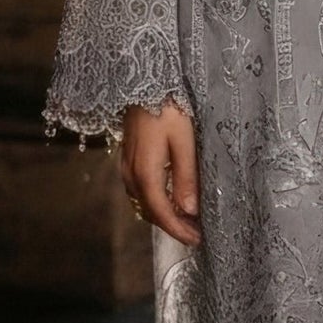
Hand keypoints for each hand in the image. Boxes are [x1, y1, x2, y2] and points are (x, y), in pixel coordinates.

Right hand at [120, 99, 201, 247]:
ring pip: (144, 201)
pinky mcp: (128, 158)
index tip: (196, 241)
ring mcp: (126, 166)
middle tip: (196, 234)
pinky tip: (172, 198)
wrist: (142, 81)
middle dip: (172, 225)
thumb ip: (186, 176)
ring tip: (187, 220)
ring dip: (164, 214)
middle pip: (150, 211)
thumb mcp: (184, 140)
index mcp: (145, 172)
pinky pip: (140, 189)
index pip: (161, 212)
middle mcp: (131, 174)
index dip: (178, 230)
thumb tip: (189, 210)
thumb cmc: (167, 108)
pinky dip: (156, 200)